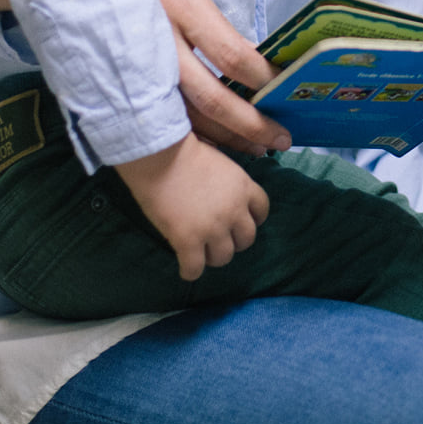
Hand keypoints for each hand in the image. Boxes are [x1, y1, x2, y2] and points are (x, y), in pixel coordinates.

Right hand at [113, 134, 269, 281]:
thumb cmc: (184, 152)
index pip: (262, 209)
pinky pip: (195, 269)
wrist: (161, 155)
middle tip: (218, 240)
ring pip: (224, 257)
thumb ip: (227, 183)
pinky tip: (185, 268)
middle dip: (234, 242)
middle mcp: (234, 210)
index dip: (253, 219)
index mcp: (244, 187)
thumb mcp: (220, 162)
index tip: (240, 222)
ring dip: (213, 257)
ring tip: (201, 253)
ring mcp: (213, 228)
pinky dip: (191, 271)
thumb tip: (222, 195)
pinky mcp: (188, 241)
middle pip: (247, 239)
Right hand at [151, 0, 291, 155]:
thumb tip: (251, 61)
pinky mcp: (121, 87)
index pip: (231, 54)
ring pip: (186, 120)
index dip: (261, 79)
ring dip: (225, 138)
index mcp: (178, 4)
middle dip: (250, 124)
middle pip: (210, 99)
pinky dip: (193, 139)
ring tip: (255, 148)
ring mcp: (136, 69)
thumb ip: (214, 21)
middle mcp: (157, 42)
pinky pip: (162, 122)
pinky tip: (217, 146)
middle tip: (280, 140)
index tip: (283, 90)